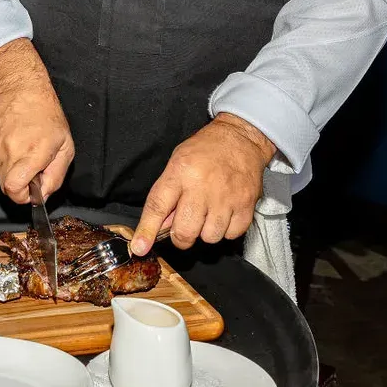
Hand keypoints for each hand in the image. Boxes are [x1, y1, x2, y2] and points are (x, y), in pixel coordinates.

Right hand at [0, 42, 72, 201]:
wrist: (22, 89)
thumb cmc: (47, 115)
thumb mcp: (65, 147)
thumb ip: (56, 176)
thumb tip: (43, 195)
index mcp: (30, 154)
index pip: (14, 190)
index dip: (23, 196)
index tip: (32, 190)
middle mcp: (8, 152)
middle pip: (6, 185)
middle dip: (20, 183)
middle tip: (32, 165)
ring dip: (11, 169)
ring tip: (23, 149)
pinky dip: (2, 158)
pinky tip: (13, 143)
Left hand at [131, 114, 276, 255]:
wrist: (241, 138)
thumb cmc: (206, 150)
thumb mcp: (177, 163)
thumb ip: (167, 195)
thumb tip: (159, 227)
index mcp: (180, 173)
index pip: (158, 207)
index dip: (147, 231)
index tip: (140, 248)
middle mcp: (202, 187)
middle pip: (185, 232)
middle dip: (182, 236)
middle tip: (186, 226)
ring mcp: (226, 197)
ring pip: (210, 237)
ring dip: (206, 232)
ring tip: (209, 214)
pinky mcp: (246, 205)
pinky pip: (231, 234)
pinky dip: (227, 229)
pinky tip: (225, 213)